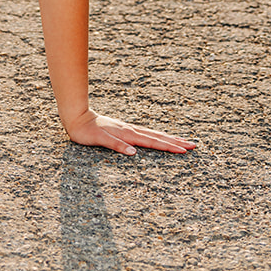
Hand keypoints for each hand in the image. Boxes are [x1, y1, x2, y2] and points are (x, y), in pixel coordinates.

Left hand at [64, 108, 197, 155]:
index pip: (153, 142)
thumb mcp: (98, 139)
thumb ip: (116, 145)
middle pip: (158, 137)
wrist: (76, 117)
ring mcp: (128, 129)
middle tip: (193, 145)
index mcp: (128, 134)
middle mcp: (131, 131)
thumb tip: (134, 153)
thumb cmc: (85, 131)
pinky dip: (156, 137)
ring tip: (182, 141)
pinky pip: (145, 134)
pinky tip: (159, 139)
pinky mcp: (124, 129)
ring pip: (153, 134)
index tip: (184, 150)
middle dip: (176, 142)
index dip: (169, 146)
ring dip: (168, 138)